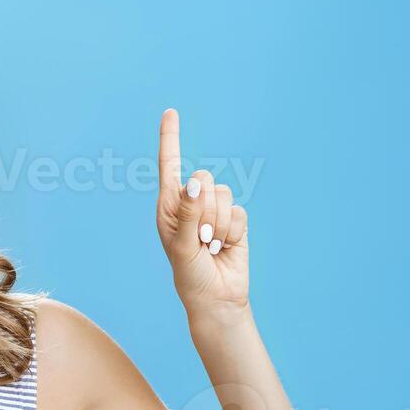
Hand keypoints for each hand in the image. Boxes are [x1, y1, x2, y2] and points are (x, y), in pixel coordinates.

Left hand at [153, 108, 248, 315]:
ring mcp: (214, 211)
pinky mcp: (235, 221)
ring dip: (218, 225)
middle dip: (204, 210)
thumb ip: (188, 212)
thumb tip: (195, 182)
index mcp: (170, 205)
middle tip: (199, 238)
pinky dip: (233, 232)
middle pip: (205, 179)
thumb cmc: (189, 274)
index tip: (170, 112)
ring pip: (224, 194)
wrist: (216, 298)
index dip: (171, 138)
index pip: (169, 165)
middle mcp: (191, 203)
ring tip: (210, 246)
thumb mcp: (181, 245)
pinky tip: (225, 248)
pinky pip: (239, 212)